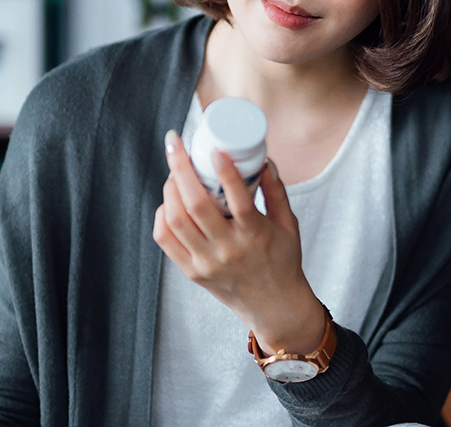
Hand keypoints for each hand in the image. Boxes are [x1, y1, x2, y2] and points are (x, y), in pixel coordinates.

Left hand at [152, 130, 328, 355]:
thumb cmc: (282, 261)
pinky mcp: (192, 272)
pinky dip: (163, 215)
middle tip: (176, 144)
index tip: (215, 149)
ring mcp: (206, 263)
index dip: (225, 171)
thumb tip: (263, 158)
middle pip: (196, 205)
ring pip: (175, 220)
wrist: (273, 306)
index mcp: (255, 236)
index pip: (238, 200)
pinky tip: (170, 201)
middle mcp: (227, 250)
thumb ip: (276, 191)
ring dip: (170, 188)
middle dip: (180, 168)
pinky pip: (166, 239)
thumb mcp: (288, 225)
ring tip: (175, 170)